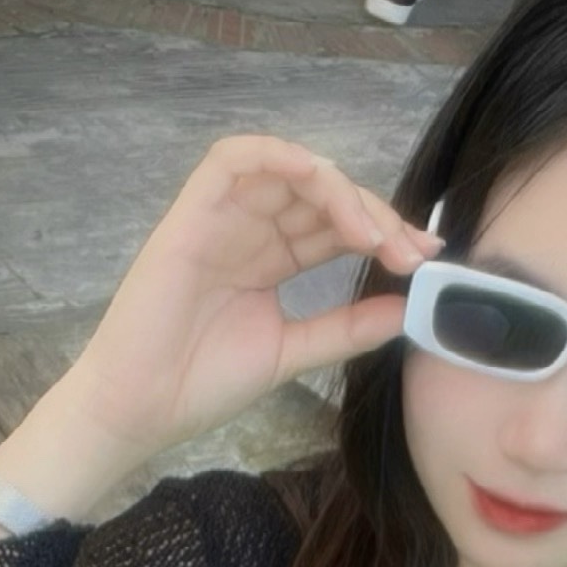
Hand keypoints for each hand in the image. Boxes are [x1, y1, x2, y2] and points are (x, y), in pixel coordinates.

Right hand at [70, 133, 441, 459]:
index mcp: (272, 262)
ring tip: (370, 233)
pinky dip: (279, 157)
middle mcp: (250, 231)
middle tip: (410, 251)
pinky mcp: (192, 213)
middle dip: (374, 213)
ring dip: (338, 190)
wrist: (142, 408)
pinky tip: (319, 182)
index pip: (335, 227)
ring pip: (288, 170)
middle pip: (322, 195)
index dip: (383, 232)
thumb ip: (345, 329)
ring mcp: (221, 219)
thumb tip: (406, 311)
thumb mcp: (293, 353)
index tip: (424, 260)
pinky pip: (234, 159)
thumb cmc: (202, 384)